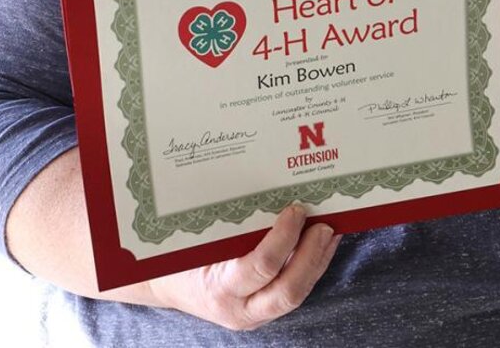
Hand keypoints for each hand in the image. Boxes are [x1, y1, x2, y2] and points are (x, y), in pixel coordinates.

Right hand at [147, 204, 340, 330]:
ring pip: (296, 294)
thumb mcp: (199, 239)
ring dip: (318, 260)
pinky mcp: (264, 310)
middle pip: (287, 292)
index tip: (295, 210)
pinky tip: (323, 243)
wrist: (168, 284)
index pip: (260, 267)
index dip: (283, 238)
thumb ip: (229, 224)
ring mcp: (253, 314)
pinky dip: (313, 265)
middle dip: (311, 256)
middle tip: (323, 224)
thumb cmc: (181, 255)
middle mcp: (238, 309)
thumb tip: (269, 186)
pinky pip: (294, 290)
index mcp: (219, 288)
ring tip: (331, 229)